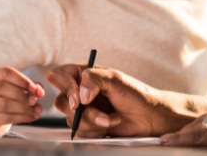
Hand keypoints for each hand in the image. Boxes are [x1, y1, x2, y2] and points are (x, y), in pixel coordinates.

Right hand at [0, 67, 44, 134]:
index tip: (34, 88)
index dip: (21, 80)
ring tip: (36, 110)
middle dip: (21, 94)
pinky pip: (5, 118)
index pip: (6, 73)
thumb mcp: (19, 87)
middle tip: (34, 100)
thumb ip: (31, 87)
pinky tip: (31, 117)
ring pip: (3, 104)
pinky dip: (21, 118)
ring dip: (23, 108)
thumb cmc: (8, 96)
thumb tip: (40, 91)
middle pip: (1, 88)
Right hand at [46, 64, 185, 137]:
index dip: (65, 88)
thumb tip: (80, 94)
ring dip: (93, 122)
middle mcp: (80, 91)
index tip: (80, 99)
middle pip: (61, 102)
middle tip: (102, 114)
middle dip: (84, 112)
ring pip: (70, 119)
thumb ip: (94, 79)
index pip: (58, 76)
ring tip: (111, 118)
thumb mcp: (116, 79)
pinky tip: (110, 124)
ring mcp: (83, 109)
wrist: (148, 117)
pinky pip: (79, 131)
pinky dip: (95, 130)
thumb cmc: (135, 94)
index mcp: (83, 74)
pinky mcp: (87, 124)